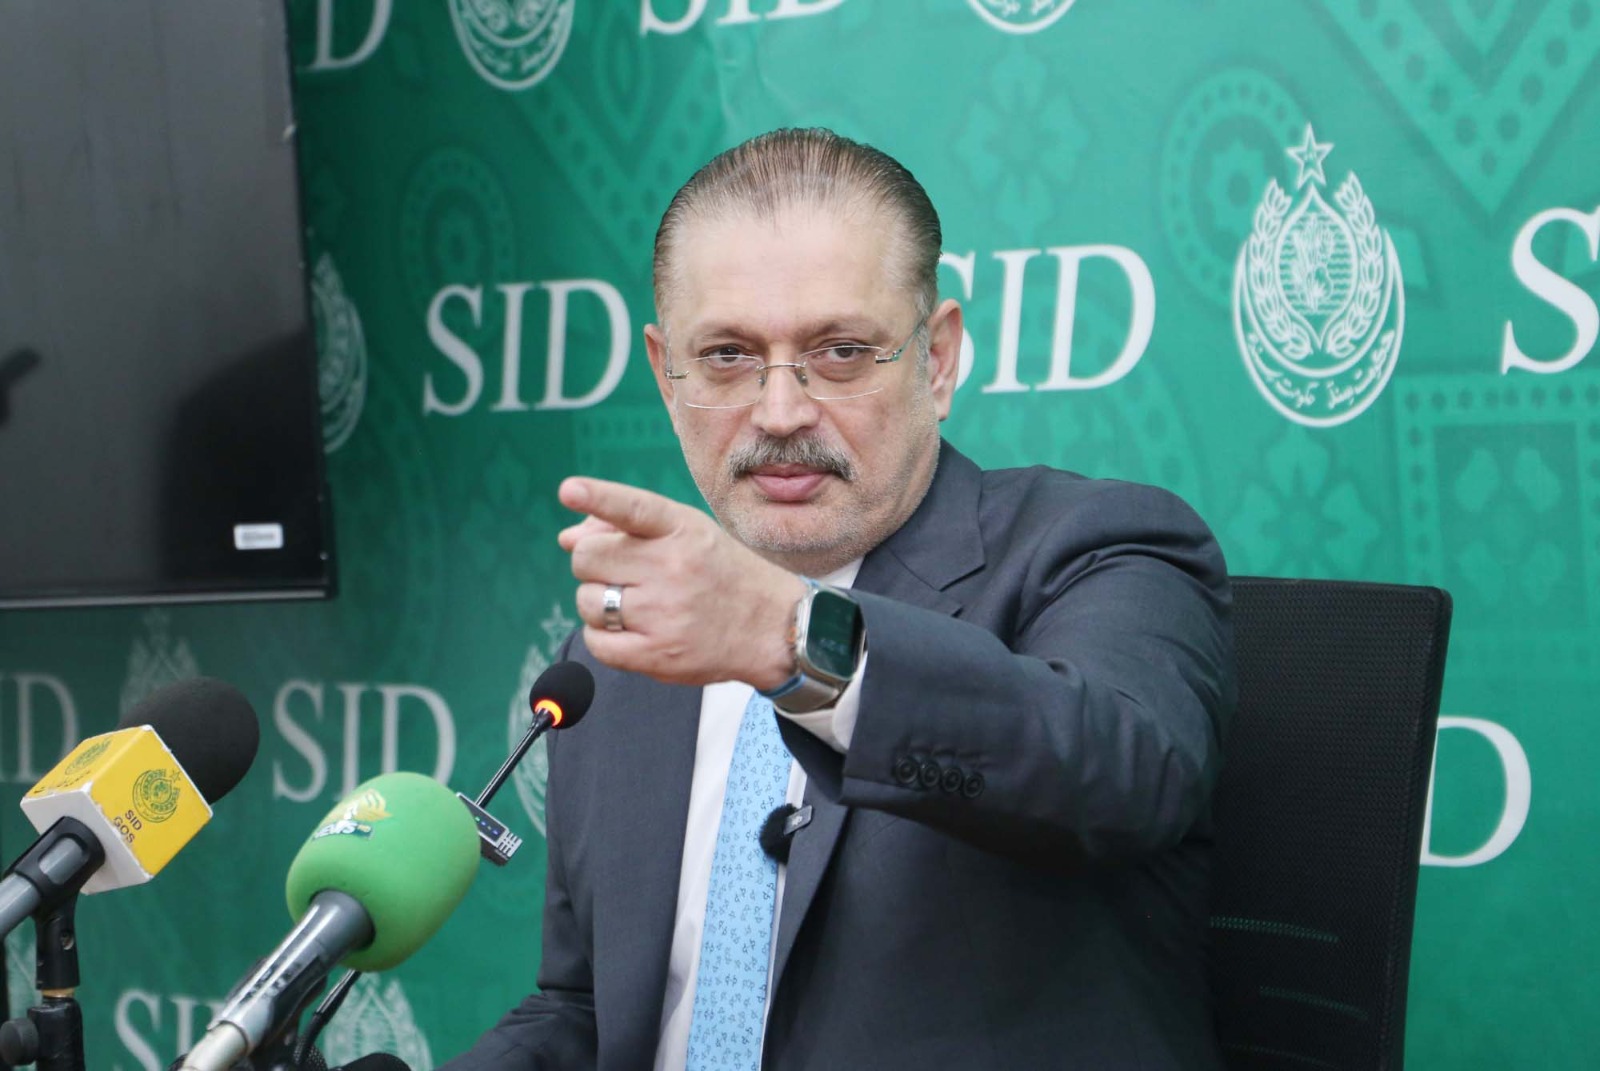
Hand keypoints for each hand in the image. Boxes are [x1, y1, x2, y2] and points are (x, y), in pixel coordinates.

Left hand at [557, 477, 806, 689]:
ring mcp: (664, 613)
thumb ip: (627, 528)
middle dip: (594, 565)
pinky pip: (596, 642)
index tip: (569, 490)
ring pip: (588, 601)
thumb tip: (566, 538)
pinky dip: (603, 637)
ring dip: (599, 603)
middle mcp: (673, 568)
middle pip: (588, 558)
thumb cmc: (721, 573)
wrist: (772, 627)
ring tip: (633, 604)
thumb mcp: (688, 534)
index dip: (597, 497)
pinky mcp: (657, 655)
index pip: (633, 508)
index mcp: (682, 530)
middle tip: (621, 574)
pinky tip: (629, 630)